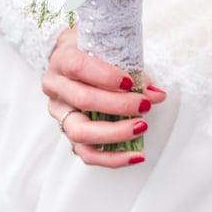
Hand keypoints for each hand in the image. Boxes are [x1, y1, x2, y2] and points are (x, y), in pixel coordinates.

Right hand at [42, 27, 166, 167]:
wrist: (74, 60)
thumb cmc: (96, 54)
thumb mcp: (112, 53)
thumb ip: (134, 72)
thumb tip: (156, 94)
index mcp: (63, 60)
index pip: (78, 67)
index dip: (105, 76)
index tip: (130, 83)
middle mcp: (56, 87)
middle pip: (83, 100)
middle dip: (118, 105)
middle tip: (144, 105)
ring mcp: (59, 113)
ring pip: (80, 132)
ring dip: (115, 133)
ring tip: (141, 127)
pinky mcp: (68, 133)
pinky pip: (86, 152)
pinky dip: (112, 158)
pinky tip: (135, 156)